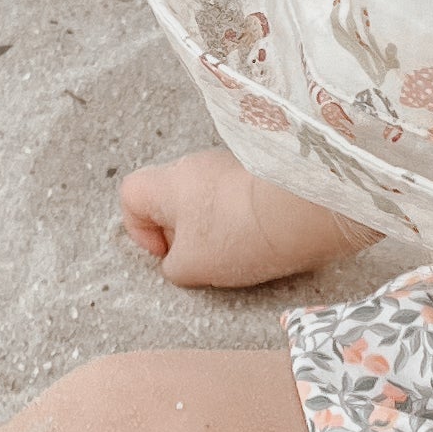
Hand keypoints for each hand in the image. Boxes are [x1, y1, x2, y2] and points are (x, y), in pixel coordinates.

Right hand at [119, 147, 375, 287]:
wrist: (301, 206)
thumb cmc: (238, 233)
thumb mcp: (190, 266)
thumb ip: (173, 266)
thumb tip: (178, 261)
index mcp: (168, 183)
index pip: (131, 195)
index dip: (139, 230)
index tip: (165, 256)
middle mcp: (196, 165)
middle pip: (173, 200)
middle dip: (183, 235)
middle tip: (203, 261)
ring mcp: (231, 165)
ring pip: (208, 201)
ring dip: (216, 230)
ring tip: (239, 254)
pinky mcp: (262, 172)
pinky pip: (240, 200)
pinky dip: (244, 221)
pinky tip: (261, 241)